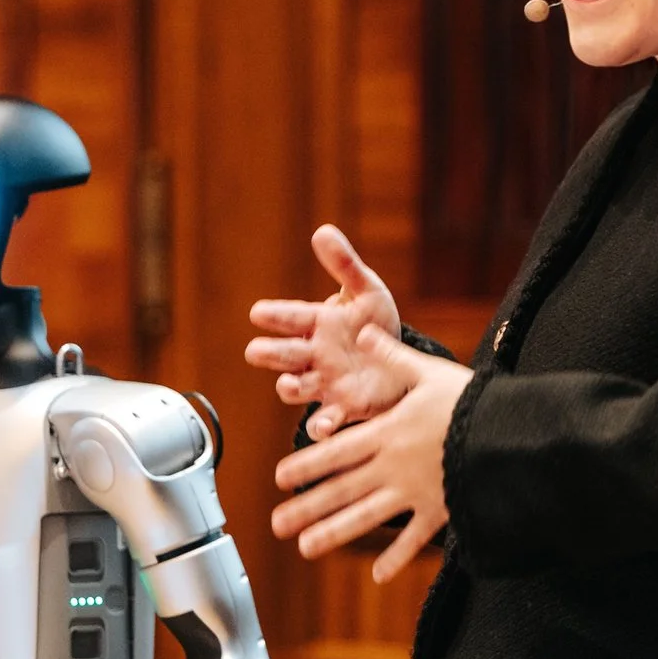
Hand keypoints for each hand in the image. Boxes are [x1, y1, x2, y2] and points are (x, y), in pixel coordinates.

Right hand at [245, 225, 414, 437]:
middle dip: (270, 353)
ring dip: (290, 387)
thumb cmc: (375, 324)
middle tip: (255, 351)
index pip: (291, 317)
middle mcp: (314, 355)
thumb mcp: (366, 291)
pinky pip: (327, 419)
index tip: (258, 312)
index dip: (275, 316)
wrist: (402, 361)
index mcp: (317, 324)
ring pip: (298, 387)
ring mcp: (325, 383)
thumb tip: (322, 231)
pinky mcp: (344, 407)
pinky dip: (321, 425)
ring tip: (288, 384)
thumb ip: (345, 265)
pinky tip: (323, 428)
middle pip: (286, 354)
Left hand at [271, 326, 472, 581]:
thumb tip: (363, 332)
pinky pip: (415, 537)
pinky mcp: (441, 509)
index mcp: (388, 431)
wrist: (513, 435)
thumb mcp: (430, 372)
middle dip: (307, 507)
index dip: (307, 464)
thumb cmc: (473, 401)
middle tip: (277, 524)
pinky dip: (397, 557)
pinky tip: (378, 575)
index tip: (280, 477)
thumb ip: (393, 357)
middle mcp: (394, 466)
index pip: (337, 450)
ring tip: (306, 549)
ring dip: (334, 533)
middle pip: (342, 488)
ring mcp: (415, 492)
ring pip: (367, 516)